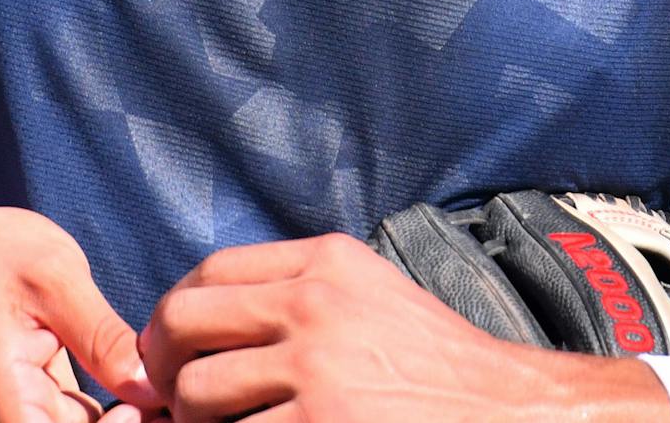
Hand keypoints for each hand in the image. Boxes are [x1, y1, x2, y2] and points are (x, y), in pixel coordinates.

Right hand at [0, 205, 161, 422]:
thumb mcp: (52, 277)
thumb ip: (103, 337)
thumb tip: (153, 387)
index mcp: (5, 404)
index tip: (157, 401)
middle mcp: (3, 422)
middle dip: (127, 421)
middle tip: (167, 392)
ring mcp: (11, 417)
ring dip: (122, 416)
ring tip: (159, 384)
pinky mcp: (22, 404)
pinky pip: (69, 419)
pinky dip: (106, 409)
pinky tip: (136, 382)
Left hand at [138, 231, 669, 421]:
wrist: (506, 412)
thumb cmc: (435, 365)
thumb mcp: (372, 295)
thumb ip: (301, 289)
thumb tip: (210, 316)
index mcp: (326, 262)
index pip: (210, 270)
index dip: (176, 312)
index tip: (173, 348)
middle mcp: (314, 304)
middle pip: (184, 321)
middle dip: (163, 365)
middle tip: (173, 399)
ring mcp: (315, 369)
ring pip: (196, 392)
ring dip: (196, 419)